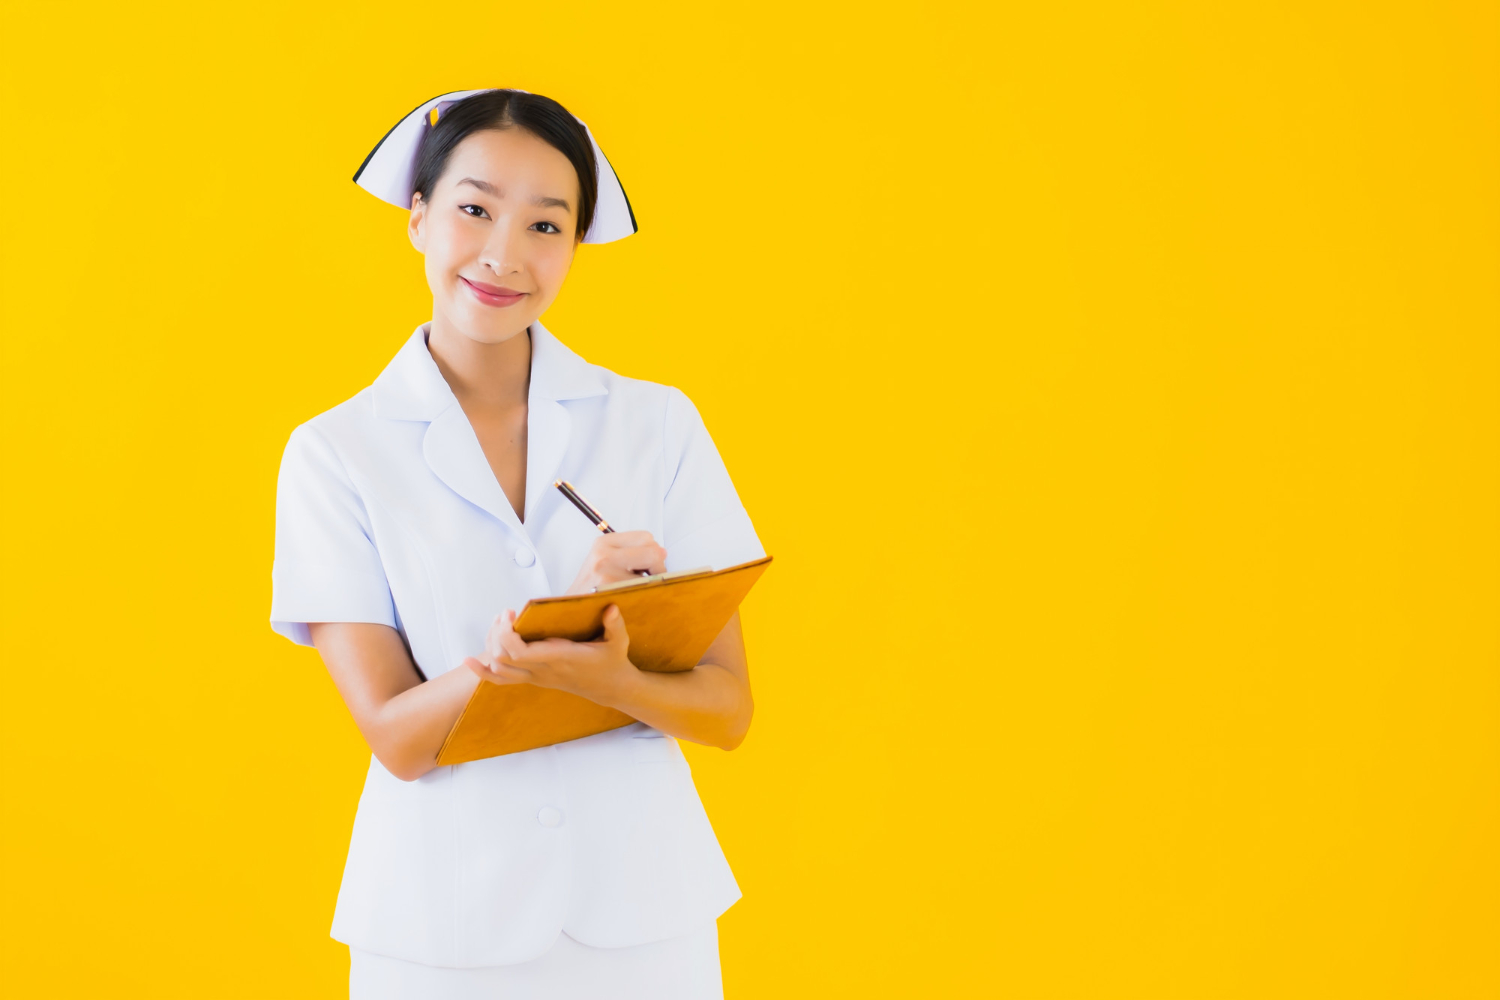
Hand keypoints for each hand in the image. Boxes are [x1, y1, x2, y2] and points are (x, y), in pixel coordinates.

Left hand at [463, 604, 639, 705]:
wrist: (611, 689)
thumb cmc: (613, 661)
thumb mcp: (619, 642)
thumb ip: (615, 625)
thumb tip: (611, 608)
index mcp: (559, 659)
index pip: (520, 653)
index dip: (506, 634)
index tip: (511, 613)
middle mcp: (544, 670)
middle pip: (502, 658)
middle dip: (496, 633)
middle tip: (505, 614)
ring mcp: (537, 677)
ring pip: (499, 668)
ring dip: (491, 645)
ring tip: (500, 623)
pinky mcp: (535, 679)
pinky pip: (502, 680)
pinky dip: (483, 673)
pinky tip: (469, 662)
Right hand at [565, 531, 666, 594]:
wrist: (568, 611)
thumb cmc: (592, 588)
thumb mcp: (605, 561)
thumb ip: (633, 553)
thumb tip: (663, 552)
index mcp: (603, 542)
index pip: (646, 538)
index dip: (652, 553)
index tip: (646, 568)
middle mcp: (603, 554)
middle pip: (652, 551)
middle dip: (658, 567)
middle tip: (647, 581)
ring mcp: (606, 572)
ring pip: (651, 574)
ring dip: (650, 585)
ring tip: (635, 592)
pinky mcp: (609, 590)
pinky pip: (643, 591)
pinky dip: (644, 597)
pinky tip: (631, 601)